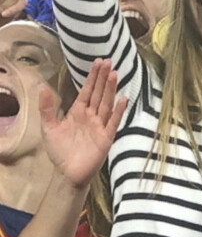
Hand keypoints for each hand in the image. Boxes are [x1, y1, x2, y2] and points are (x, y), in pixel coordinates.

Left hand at [40, 58, 127, 189]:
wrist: (68, 174)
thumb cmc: (60, 151)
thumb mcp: (49, 128)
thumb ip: (47, 109)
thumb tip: (43, 88)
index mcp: (79, 111)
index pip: (88, 90)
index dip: (93, 77)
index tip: (99, 62)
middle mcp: (92, 115)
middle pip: (99, 93)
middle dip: (103, 78)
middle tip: (109, 62)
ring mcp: (100, 125)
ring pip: (107, 103)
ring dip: (111, 89)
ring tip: (114, 74)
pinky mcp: (106, 137)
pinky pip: (113, 122)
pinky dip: (118, 111)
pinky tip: (123, 99)